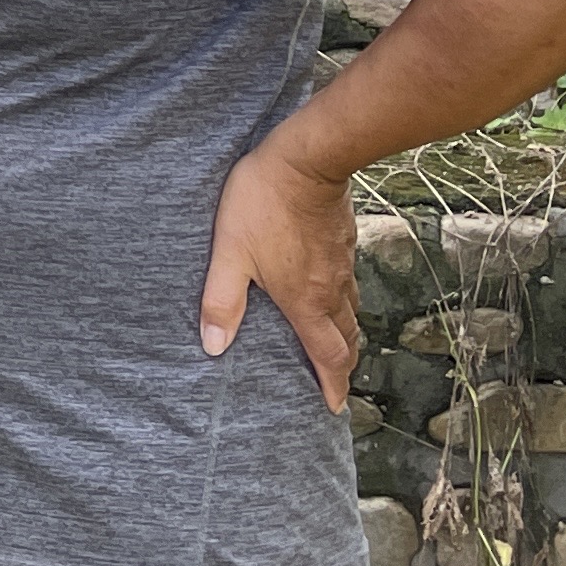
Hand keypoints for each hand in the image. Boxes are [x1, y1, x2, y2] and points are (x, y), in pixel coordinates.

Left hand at [200, 139, 358, 408]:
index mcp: (305, 301)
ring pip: (351, 310)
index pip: (328, 355)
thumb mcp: (230, 253)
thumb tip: (213, 347)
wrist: (307, 159)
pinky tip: (331, 291)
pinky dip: (344, 301)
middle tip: (337, 381)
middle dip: (343, 365)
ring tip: (336, 344)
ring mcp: (342, 264)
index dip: (333, 384)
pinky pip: (349, 282)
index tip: (335, 406)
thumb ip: (222, 301)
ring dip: (346, 334)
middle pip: (347, 339)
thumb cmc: (262, 204)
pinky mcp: (345, 240)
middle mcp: (331, 289)